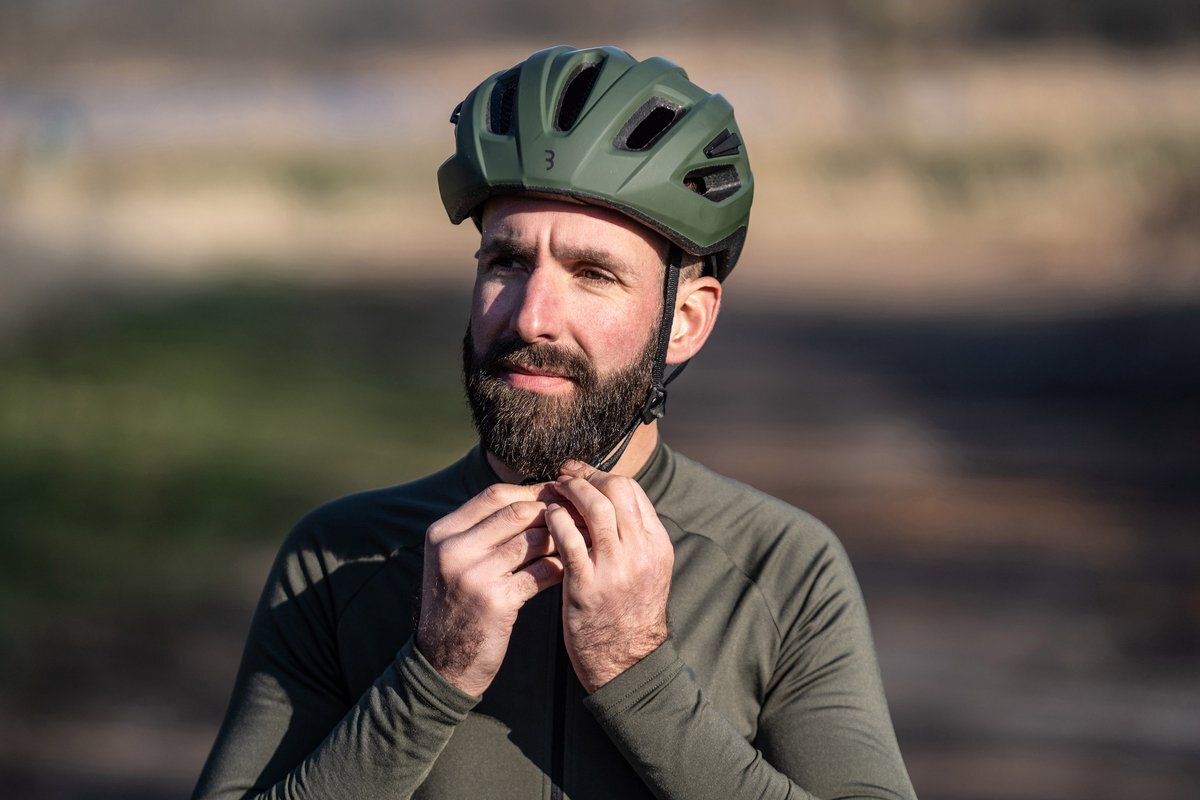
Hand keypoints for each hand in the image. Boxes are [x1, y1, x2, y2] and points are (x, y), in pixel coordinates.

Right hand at [417, 483, 563, 695]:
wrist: (443, 662)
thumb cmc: (458, 605)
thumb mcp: (455, 561)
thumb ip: (483, 531)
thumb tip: (536, 499)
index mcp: (442, 533)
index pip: (495, 495)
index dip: (531, 491)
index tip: (557, 496)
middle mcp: (454, 550)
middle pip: (516, 512)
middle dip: (552, 511)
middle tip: (579, 514)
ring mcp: (472, 575)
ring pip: (532, 540)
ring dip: (562, 538)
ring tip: (582, 538)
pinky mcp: (495, 602)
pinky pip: (539, 573)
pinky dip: (559, 567)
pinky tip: (572, 567)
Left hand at [545, 460, 673, 692]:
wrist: (626, 662)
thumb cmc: (627, 612)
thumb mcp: (645, 570)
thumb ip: (632, 537)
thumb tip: (605, 501)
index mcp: (657, 544)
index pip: (632, 490)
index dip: (603, 475)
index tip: (582, 474)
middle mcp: (642, 552)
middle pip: (616, 490)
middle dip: (586, 476)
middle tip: (564, 477)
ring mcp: (616, 568)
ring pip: (594, 507)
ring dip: (569, 491)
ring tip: (553, 492)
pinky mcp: (588, 585)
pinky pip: (568, 537)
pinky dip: (555, 519)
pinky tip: (546, 518)